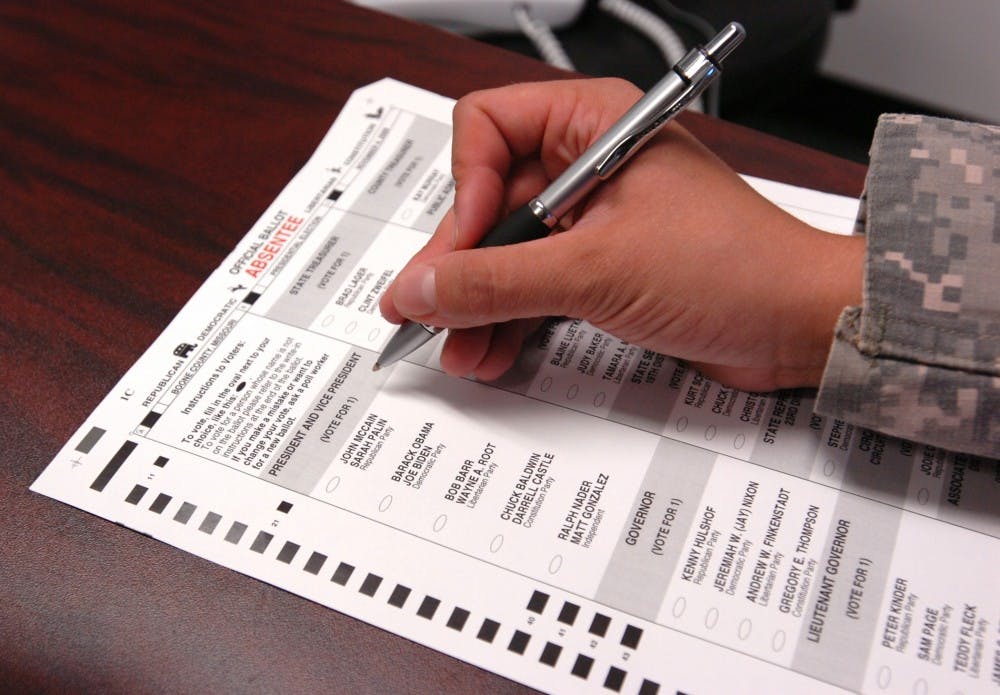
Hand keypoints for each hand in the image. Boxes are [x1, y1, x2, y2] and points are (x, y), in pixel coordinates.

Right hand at [379, 78, 863, 391]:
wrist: (798, 326)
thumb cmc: (735, 267)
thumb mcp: (596, 271)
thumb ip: (497, 281)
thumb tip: (423, 288)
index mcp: (593, 124)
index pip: (485, 128)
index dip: (462, 188)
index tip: (461, 248)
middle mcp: (587, 165)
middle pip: (487, 200)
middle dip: (458, 263)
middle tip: (427, 312)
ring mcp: (594, 220)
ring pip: (508, 251)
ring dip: (478, 303)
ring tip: (455, 348)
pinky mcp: (603, 267)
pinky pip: (536, 286)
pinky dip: (511, 319)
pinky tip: (490, 352)